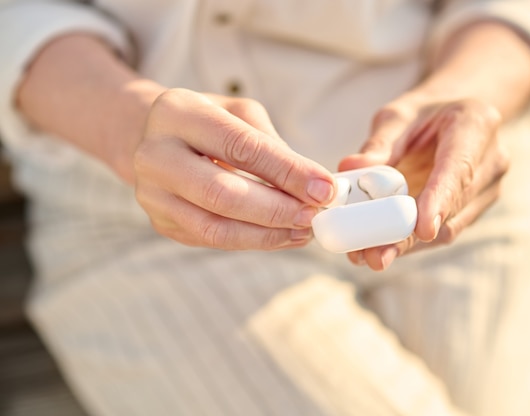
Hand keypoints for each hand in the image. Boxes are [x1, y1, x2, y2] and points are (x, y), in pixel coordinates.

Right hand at [134, 88, 335, 249]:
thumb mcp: (240, 115)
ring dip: (268, 234)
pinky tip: (283, 235)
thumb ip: (272, 146)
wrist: (156, 138)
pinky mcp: (162, 222)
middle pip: (222, 193)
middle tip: (315, 215)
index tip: (324, 188)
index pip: (239, 147)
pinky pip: (213, 240)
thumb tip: (315, 186)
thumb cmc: (210, 122)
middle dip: (277, 210)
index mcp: (176, 113)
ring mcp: (153, 194)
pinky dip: (253, 241)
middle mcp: (154, 155)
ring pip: (216, 227)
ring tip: (304, 230)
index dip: (287, 171)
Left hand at [339, 94, 509, 269]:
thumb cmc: (422, 114)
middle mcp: (492, 160)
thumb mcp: (397, 116)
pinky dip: (411, 243)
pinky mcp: (474, 208)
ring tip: (368, 256)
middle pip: (453, 207)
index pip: (460, 168)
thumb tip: (351, 168)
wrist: (453, 117)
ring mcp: (488, 187)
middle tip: (375, 255)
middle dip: (412, 236)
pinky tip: (381, 249)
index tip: (423, 229)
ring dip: (408, 246)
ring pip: (450, 227)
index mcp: (476, 125)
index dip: (441, 200)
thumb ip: (378, 143)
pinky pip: (444, 231)